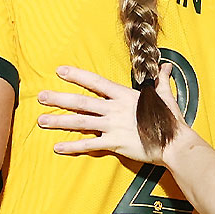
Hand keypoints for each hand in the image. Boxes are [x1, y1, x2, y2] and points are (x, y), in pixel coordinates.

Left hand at [38, 64, 185, 162]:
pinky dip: (73, 146)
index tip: (60, 71)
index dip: (77, 75)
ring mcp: (113, 126)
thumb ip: (161, 81)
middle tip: (40, 96)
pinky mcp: (114, 144)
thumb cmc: (170, 119)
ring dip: (59, 121)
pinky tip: (57, 147)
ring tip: (41, 120)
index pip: (96, 82)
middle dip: (59, 98)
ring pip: (80, 122)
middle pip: (81, 102)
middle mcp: (115, 109)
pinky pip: (89, 145)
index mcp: (124, 96)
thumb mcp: (165, 96)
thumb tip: (166, 66)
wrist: (174, 143)